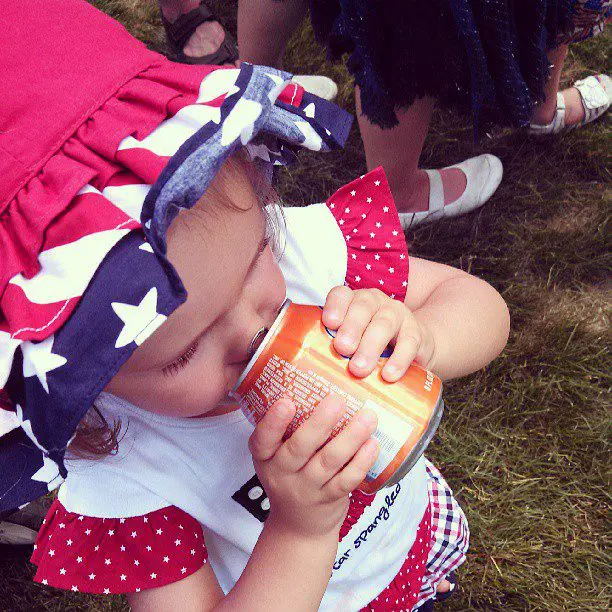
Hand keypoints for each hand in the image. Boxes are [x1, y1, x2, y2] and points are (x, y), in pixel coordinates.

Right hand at [249, 395, 378, 538]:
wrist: (298, 526)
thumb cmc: (291, 475)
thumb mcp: (277, 455)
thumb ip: (290, 428)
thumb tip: (317, 379)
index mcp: (265, 457)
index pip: (262, 440)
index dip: (273, 422)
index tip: (287, 401)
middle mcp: (282, 474)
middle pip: (300, 448)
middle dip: (320, 423)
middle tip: (339, 399)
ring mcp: (306, 489)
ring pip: (328, 462)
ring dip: (350, 437)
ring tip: (368, 416)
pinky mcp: (329, 500)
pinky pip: (347, 480)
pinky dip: (361, 461)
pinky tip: (373, 444)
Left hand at [322, 286, 435, 381]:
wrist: (411, 348)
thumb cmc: (369, 345)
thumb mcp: (350, 342)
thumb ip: (332, 348)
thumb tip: (310, 369)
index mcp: (353, 302)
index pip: (342, 295)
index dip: (335, 306)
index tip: (329, 323)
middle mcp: (374, 303)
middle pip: (362, 307)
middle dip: (351, 328)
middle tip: (342, 348)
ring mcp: (397, 315)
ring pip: (384, 324)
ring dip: (370, 346)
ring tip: (359, 369)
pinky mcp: (416, 333)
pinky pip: (409, 343)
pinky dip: (399, 359)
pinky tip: (388, 375)